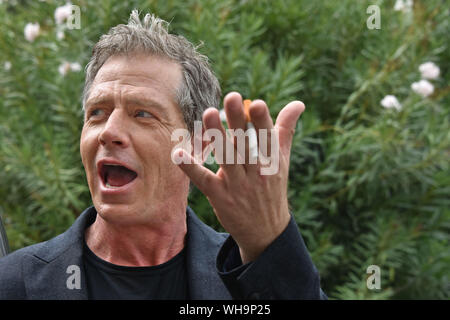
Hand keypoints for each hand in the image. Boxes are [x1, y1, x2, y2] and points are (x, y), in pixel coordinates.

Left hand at [174, 92, 304, 262]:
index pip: (268, 138)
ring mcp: (237, 185)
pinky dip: (191, 167)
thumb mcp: (282, 160)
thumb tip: (299, 103)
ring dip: (217, 137)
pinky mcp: (220, 197)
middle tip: (231, 98)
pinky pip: (204, 180)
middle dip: (238, 122)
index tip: (257, 104)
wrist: (266, 231)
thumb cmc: (272, 188)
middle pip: (246, 144)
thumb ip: (285, 130)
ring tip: (207, 114)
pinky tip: (179, 153)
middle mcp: (256, 172)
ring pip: (227, 158)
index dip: (263, 122)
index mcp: (272, 161)